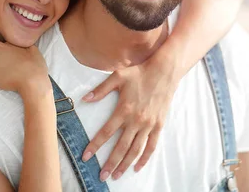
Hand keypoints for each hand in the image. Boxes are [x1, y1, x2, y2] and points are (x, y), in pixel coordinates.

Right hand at [0, 41, 50, 95]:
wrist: (34, 80)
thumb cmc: (10, 78)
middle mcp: (8, 43)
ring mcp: (21, 46)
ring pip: (8, 52)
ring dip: (3, 60)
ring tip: (1, 70)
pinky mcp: (33, 51)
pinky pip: (22, 54)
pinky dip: (18, 59)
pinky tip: (17, 66)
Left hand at [82, 53, 178, 180]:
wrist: (164, 72)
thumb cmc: (139, 73)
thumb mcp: (117, 76)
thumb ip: (101, 89)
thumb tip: (85, 99)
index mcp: (124, 110)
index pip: (106, 132)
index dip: (95, 145)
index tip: (86, 156)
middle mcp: (136, 120)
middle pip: (120, 147)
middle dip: (110, 163)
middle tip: (101, 176)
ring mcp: (148, 124)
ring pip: (135, 150)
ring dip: (125, 164)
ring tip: (116, 175)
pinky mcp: (158, 125)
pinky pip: (151, 146)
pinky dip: (144, 158)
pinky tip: (137, 167)